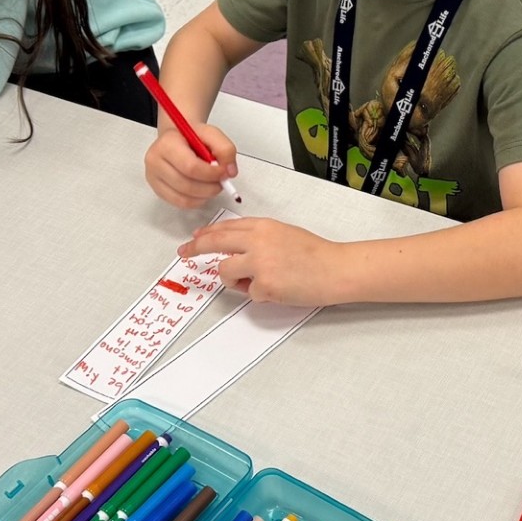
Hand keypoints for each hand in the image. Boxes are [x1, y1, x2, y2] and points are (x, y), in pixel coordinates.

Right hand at [144, 124, 237, 208]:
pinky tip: (203, 191)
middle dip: (210, 187)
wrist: (178, 139)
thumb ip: (225, 149)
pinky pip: (180, 204)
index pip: (190, 167)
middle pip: (187, 185)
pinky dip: (197, 201)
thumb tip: (230, 171)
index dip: (211, 174)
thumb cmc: (191, 137)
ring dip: (205, 195)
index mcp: (167, 144)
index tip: (223, 172)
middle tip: (221, 181)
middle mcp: (155, 161)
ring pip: (184, 198)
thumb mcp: (212, 134)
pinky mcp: (158, 190)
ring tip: (212, 185)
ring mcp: (154, 178)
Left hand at [178, 217, 340, 305]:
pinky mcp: (264, 284)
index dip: (207, 234)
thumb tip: (234, 247)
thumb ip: (259, 237)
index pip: (226, 227)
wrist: (336, 268)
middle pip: (215, 242)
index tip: (195, 238)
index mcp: (263, 226)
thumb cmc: (316, 254)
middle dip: (196, 249)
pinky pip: (248, 293)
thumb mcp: (284, 233)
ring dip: (233, 280)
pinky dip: (260, 294)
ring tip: (255, 282)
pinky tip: (278, 289)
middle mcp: (258, 240)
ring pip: (224, 272)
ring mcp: (259, 262)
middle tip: (185, 253)